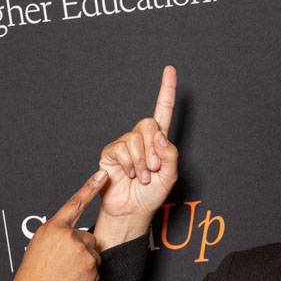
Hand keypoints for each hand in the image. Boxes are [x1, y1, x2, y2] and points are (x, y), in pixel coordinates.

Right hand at [6, 171, 105, 280]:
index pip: (74, 203)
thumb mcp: (39, 245)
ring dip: (84, 265)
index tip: (102, 175)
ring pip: (93, 254)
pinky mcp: (90, 266)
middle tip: (63, 265)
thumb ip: (57, 235)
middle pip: (88, 238)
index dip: (90, 188)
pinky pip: (96, 271)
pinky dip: (88, 279)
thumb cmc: (33, 275)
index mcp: (52, 227)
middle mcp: (68, 235)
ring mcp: (81, 250)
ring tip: (66, 274)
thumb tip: (73, 234)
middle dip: (81, 251)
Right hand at [93, 65, 179, 248]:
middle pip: (148, 124)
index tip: (170, 70)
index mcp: (158, 141)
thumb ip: (170, 154)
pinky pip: (122, 149)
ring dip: (142, 162)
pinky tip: (130, 175)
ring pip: (135, 139)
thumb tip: (159, 135)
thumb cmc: (151, 195)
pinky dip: (129, 165)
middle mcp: (141, 138)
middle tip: (154, 169)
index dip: (166, 91)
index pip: (163, 111)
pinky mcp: (111, 152)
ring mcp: (124, 144)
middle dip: (154, 149)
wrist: (132, 211)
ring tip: (143, 177)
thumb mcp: (170, 176)